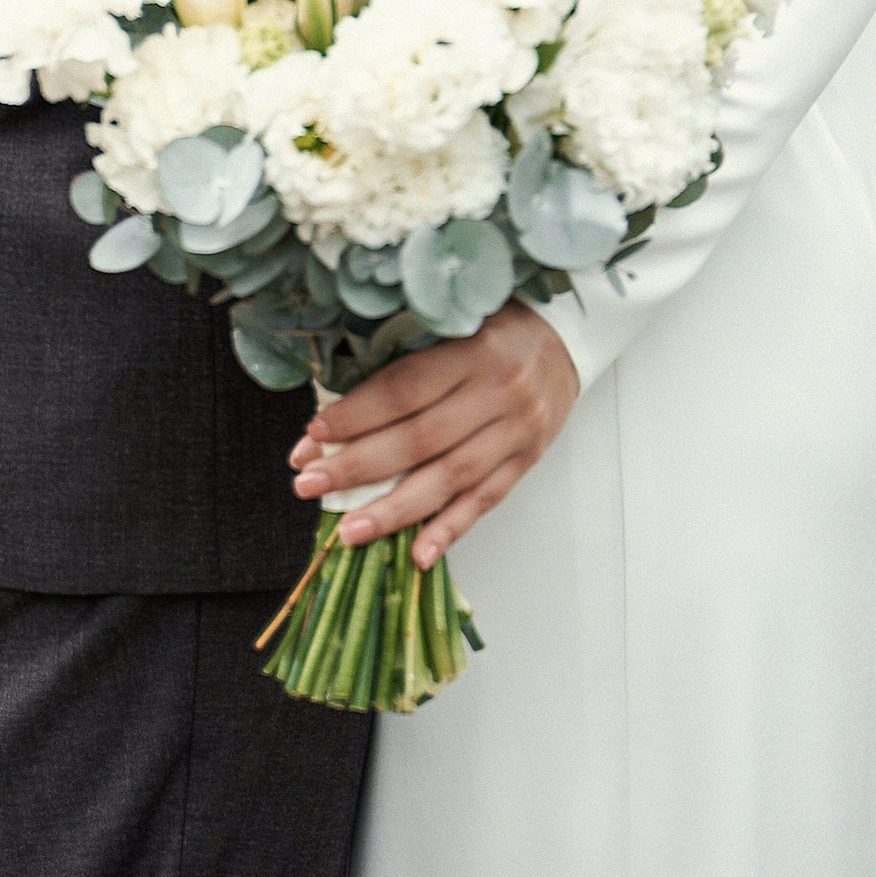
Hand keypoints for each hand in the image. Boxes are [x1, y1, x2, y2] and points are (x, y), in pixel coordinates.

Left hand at [288, 303, 576, 566]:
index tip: (313, 433)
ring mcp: (516, 432)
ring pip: (449, 479)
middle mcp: (498, 393)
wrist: (567, 337)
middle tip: (309, 484)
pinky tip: (417, 555)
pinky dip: (449, 529)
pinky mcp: (526, 461)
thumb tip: (339, 405)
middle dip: (358, 467)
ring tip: (348, 530)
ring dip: (394, 510)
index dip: (356, 414)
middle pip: (420, 439)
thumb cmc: (497, 325)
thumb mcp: (455, 320)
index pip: (404, 389)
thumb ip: (407, 355)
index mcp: (474, 350)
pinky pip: (484, 501)